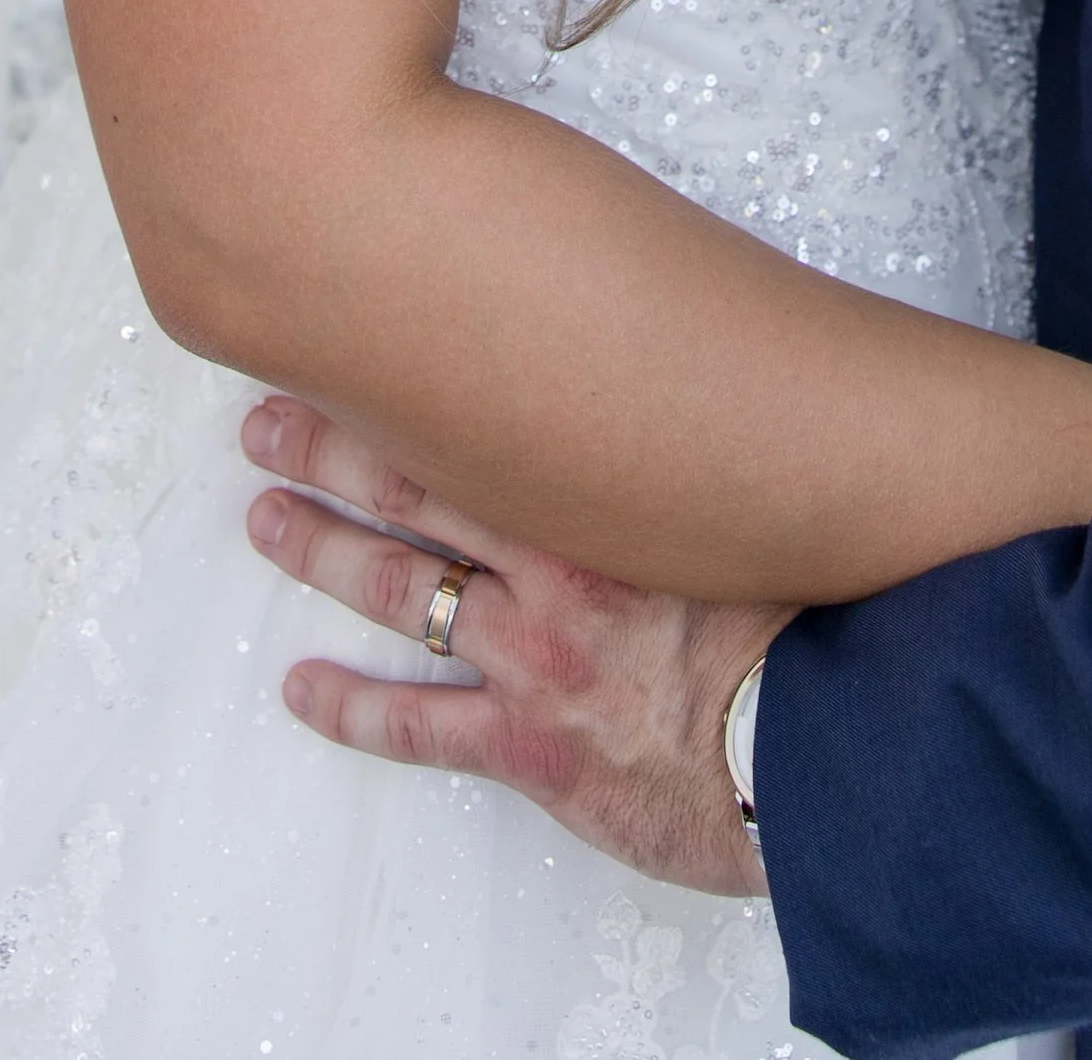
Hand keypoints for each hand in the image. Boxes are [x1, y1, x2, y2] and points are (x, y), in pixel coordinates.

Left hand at [242, 397, 786, 895]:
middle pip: (413, 492)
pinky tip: (302, 691)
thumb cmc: (814, 622)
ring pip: (401, 592)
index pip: (472, 418)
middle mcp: (550, 568)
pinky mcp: (532, 750)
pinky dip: (352, 708)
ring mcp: (532, 659)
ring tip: (265, 518)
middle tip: (265, 420)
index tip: (343, 341)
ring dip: (323, 553)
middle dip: (329, 451)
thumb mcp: (757, 500)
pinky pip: (419, 727)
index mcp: (601, 498)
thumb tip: (696, 360)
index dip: (397, 384)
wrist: (826, 747)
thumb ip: (703, 448)